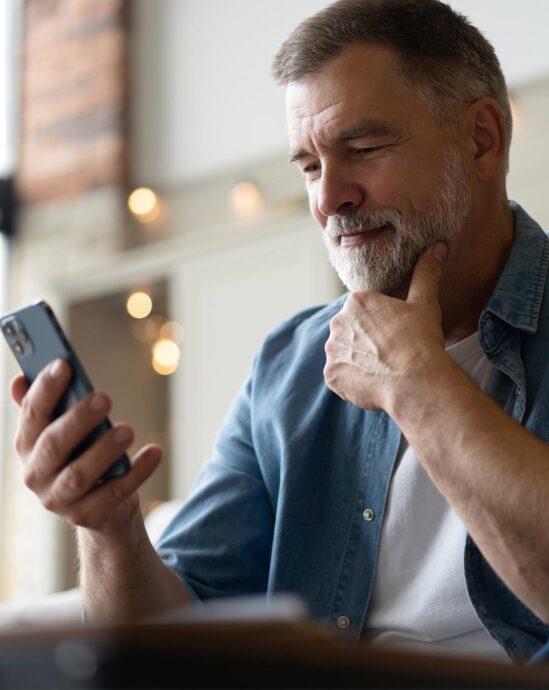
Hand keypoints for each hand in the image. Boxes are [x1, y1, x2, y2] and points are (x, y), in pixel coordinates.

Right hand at [11, 359, 161, 534]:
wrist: (99, 507)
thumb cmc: (78, 456)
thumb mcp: (60, 431)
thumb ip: (42, 407)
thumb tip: (19, 379)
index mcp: (26, 446)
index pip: (32, 415)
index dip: (45, 389)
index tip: (64, 364)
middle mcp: (36, 474)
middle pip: (54, 445)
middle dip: (78, 419)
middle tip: (105, 397)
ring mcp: (60, 499)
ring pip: (80, 475)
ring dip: (104, 450)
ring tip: (128, 430)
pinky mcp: (88, 515)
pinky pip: (114, 493)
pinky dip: (137, 473)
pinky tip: (155, 452)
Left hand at [324, 243, 449, 412]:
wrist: (414, 381)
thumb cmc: (421, 339)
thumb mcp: (425, 303)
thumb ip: (426, 273)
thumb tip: (438, 246)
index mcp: (357, 301)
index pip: (364, 311)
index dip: (381, 324)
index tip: (396, 334)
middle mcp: (337, 322)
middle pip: (351, 332)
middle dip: (366, 341)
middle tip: (390, 353)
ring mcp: (332, 351)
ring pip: (344, 354)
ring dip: (357, 361)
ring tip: (383, 369)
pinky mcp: (331, 376)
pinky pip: (340, 377)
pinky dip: (352, 381)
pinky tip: (373, 383)